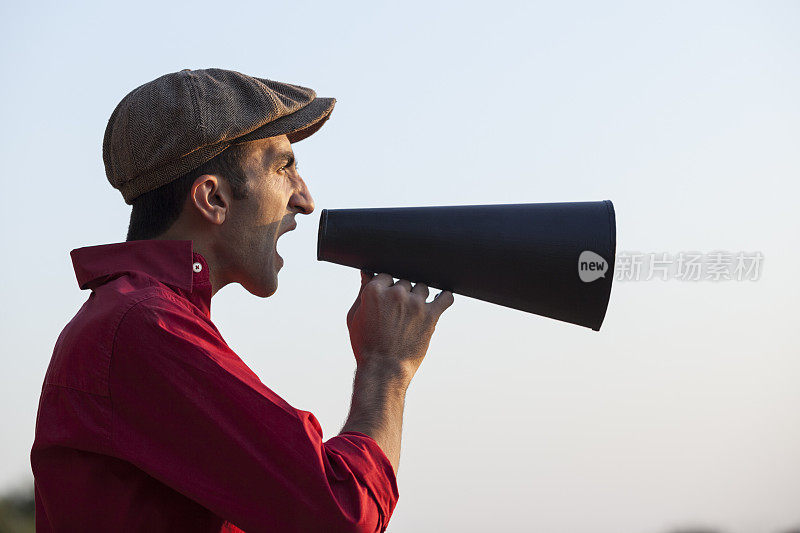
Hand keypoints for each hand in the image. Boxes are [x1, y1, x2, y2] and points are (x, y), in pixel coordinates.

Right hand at [346, 270, 453, 384]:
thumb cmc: (366, 344)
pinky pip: (446, 298)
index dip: (386, 288)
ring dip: (419, 298)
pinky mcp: (431, 315)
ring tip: (413, 314)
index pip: (386, 276)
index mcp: (374, 291)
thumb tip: (367, 272)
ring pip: (422, 287)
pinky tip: (442, 300)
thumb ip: (363, 291)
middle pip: (404, 281)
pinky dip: (445, 298)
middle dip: (402, 295)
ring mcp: (415, 304)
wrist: (383, 369)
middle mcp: (396, 294)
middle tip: (398, 313)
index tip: (387, 301)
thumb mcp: (355, 316)